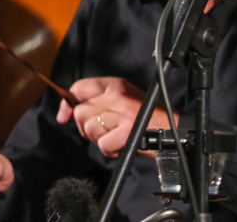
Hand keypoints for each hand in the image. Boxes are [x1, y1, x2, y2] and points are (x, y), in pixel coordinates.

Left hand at [57, 76, 172, 157]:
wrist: (173, 132)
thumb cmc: (143, 118)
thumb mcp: (119, 101)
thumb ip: (91, 102)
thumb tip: (63, 116)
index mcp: (115, 85)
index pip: (79, 88)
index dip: (69, 104)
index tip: (68, 115)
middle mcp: (118, 96)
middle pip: (80, 112)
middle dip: (87, 125)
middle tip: (104, 129)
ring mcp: (123, 114)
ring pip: (89, 128)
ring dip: (99, 138)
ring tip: (115, 136)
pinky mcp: (128, 132)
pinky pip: (102, 145)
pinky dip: (110, 150)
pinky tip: (121, 144)